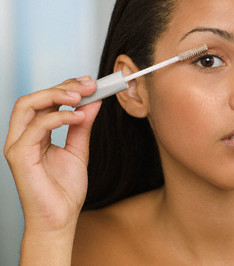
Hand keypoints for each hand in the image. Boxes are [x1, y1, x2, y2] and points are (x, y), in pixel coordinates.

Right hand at [3, 76, 100, 232]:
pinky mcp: (19, 156)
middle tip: (89, 84)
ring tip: (81, 95)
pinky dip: (59, 117)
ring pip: (28, 105)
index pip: (45, 102)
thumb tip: (93, 102)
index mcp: (35, 134)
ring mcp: (18, 145)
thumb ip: (82, 126)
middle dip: (63, 86)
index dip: (66, 88)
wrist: (60, 219)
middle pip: (35, 99)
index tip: (91, 83)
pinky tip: (79, 117)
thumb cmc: (65, 190)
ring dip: (57, 95)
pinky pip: (36, 126)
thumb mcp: (79, 150)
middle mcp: (23, 136)